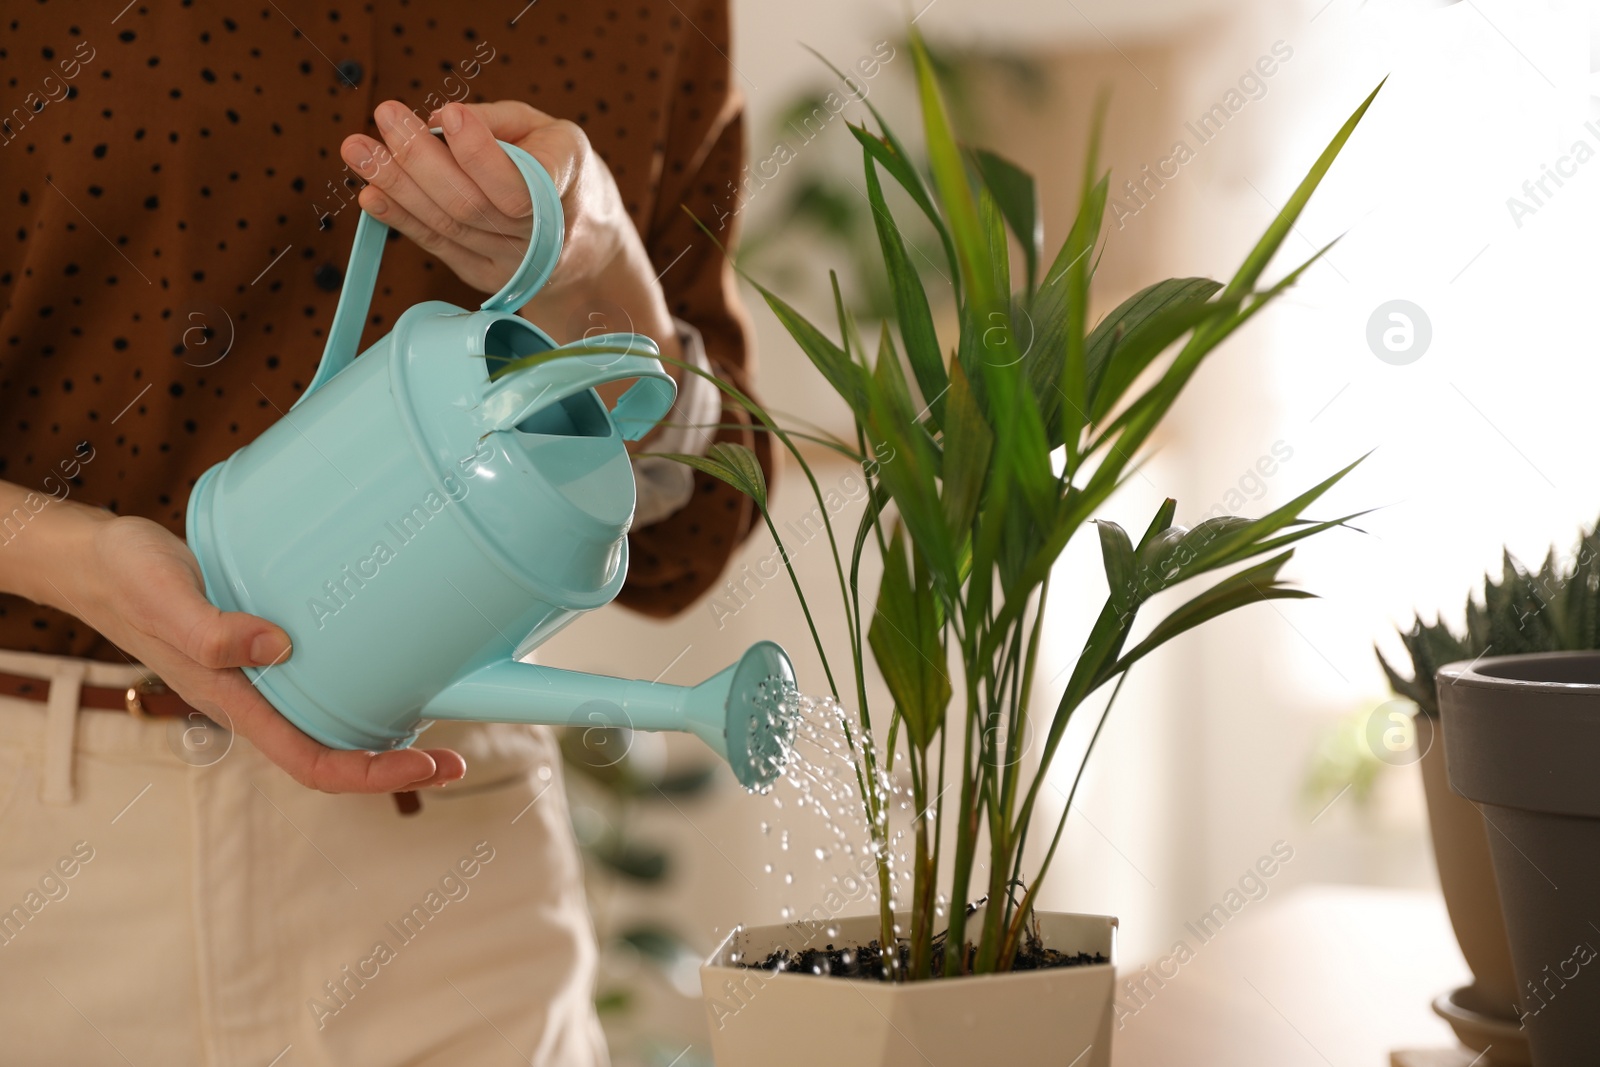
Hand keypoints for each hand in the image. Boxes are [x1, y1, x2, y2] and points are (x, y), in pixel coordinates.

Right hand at [24, 503, 464, 793]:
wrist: (101, 557)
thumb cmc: (127, 579)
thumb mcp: (163, 597)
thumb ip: (211, 630)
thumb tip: (278, 647)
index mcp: (236, 702)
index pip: (313, 763)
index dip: (373, 776)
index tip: (428, 768)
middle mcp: (259, 695)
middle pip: (336, 750)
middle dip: (397, 764)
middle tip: (457, 758)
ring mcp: (266, 670)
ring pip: (336, 714)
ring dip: (389, 722)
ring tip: (442, 711)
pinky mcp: (271, 638)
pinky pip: (327, 671)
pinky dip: (368, 674)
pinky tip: (398, 651)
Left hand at [339, 99, 681, 363]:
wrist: (587, 242)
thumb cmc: (563, 172)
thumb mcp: (553, 132)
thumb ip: (501, 122)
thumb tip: (440, 119)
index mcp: (566, 191)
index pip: (520, 185)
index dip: (481, 154)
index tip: (449, 114)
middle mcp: (540, 236)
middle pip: (471, 205)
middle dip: (421, 160)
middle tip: (386, 116)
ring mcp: (509, 263)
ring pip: (447, 225)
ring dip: (396, 186)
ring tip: (357, 149)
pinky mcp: (482, 275)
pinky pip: (436, 244)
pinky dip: (399, 219)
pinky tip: (369, 193)